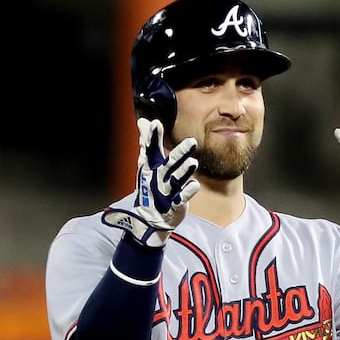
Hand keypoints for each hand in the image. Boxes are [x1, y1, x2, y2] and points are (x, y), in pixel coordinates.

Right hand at [102, 118, 200, 246]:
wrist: (148, 219)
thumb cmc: (151, 186)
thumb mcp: (147, 165)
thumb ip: (148, 143)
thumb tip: (143, 121)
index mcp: (150, 168)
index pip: (151, 150)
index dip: (153, 138)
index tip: (156, 124)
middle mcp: (157, 179)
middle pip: (169, 164)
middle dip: (179, 153)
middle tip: (192, 141)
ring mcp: (166, 193)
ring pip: (176, 180)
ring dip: (184, 171)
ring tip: (193, 162)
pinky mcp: (175, 205)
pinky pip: (182, 198)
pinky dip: (188, 191)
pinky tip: (195, 184)